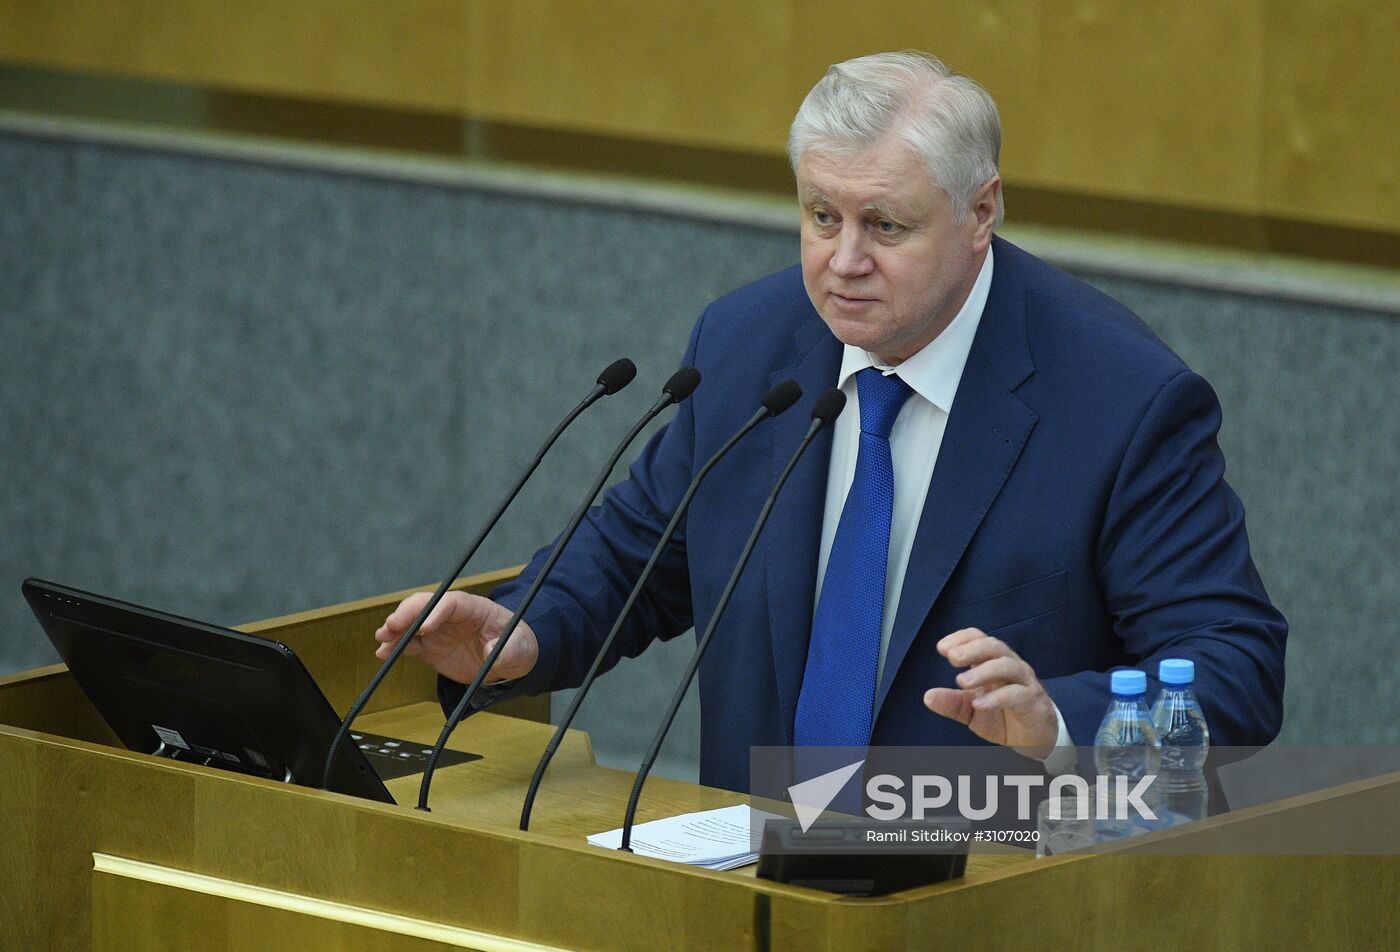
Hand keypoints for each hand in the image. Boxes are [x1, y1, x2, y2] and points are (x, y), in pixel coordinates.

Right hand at [373, 590, 538, 685]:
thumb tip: (494, 651)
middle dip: (407, 613)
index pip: (452, 602)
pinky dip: (396, 646)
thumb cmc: (516, 646)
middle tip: (392, 626)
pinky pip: (410, 643)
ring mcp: (439, 630)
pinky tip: (383, 652)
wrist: (508, 660)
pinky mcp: (430, 647)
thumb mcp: (518, 649)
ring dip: (396, 628)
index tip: (425, 628)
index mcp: (475, 608)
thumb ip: (508, 650)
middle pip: (426, 605)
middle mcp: (452, 615)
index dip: (436, 612)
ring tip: (382, 638)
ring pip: (412, 622)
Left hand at [923, 628, 1058, 757]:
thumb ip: (952, 703)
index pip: (979, 639)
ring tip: (961, 681)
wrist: (1034, 739)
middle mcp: (1010, 666)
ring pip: (1008, 666)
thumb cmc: (1002, 716)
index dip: (962, 638)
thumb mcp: (971, 711)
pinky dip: (997, 698)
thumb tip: (927, 696)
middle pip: (994, 646)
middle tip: (952, 657)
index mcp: (993, 663)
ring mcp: (1024, 682)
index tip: (942, 648)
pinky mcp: (1034, 702)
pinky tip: (978, 703)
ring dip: (983, 671)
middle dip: (972, 649)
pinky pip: (1017, 694)